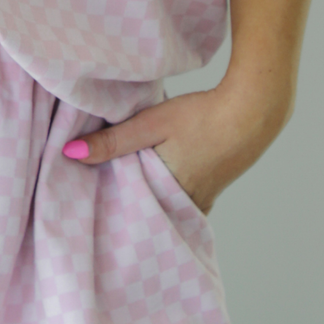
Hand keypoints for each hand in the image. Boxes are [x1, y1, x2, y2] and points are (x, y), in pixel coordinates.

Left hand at [61, 77, 292, 214]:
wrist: (253, 110)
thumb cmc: (201, 117)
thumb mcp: (150, 124)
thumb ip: (112, 141)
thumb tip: (69, 154)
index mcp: (167, 193)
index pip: (129, 212)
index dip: (108, 208)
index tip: (85, 208)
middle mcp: (186, 204)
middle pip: (147, 211)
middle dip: (126, 209)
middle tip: (96, 206)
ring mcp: (202, 198)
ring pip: (165, 206)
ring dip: (147, 200)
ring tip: (121, 191)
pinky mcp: (212, 187)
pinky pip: (182, 199)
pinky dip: (166, 193)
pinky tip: (155, 180)